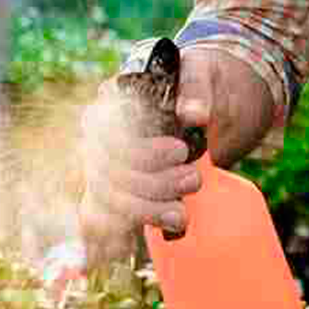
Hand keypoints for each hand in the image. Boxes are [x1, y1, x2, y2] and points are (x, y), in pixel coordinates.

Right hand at [78, 45, 275, 265]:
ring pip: (105, 196)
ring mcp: (103, 162)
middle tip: (193, 179)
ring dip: (144, 210)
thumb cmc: (198, 84)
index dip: (139, 147)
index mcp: (114, 95)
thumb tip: (193, 113)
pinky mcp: (116, 188)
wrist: (209, 102)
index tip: (180, 151)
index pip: (104, 126)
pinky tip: (146, 232)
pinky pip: (101, 216)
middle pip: (105, 168)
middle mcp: (100, 131)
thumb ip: (196, 89)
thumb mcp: (203, 75)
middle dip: (150, 183)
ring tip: (182, 213)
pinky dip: (122, 227)